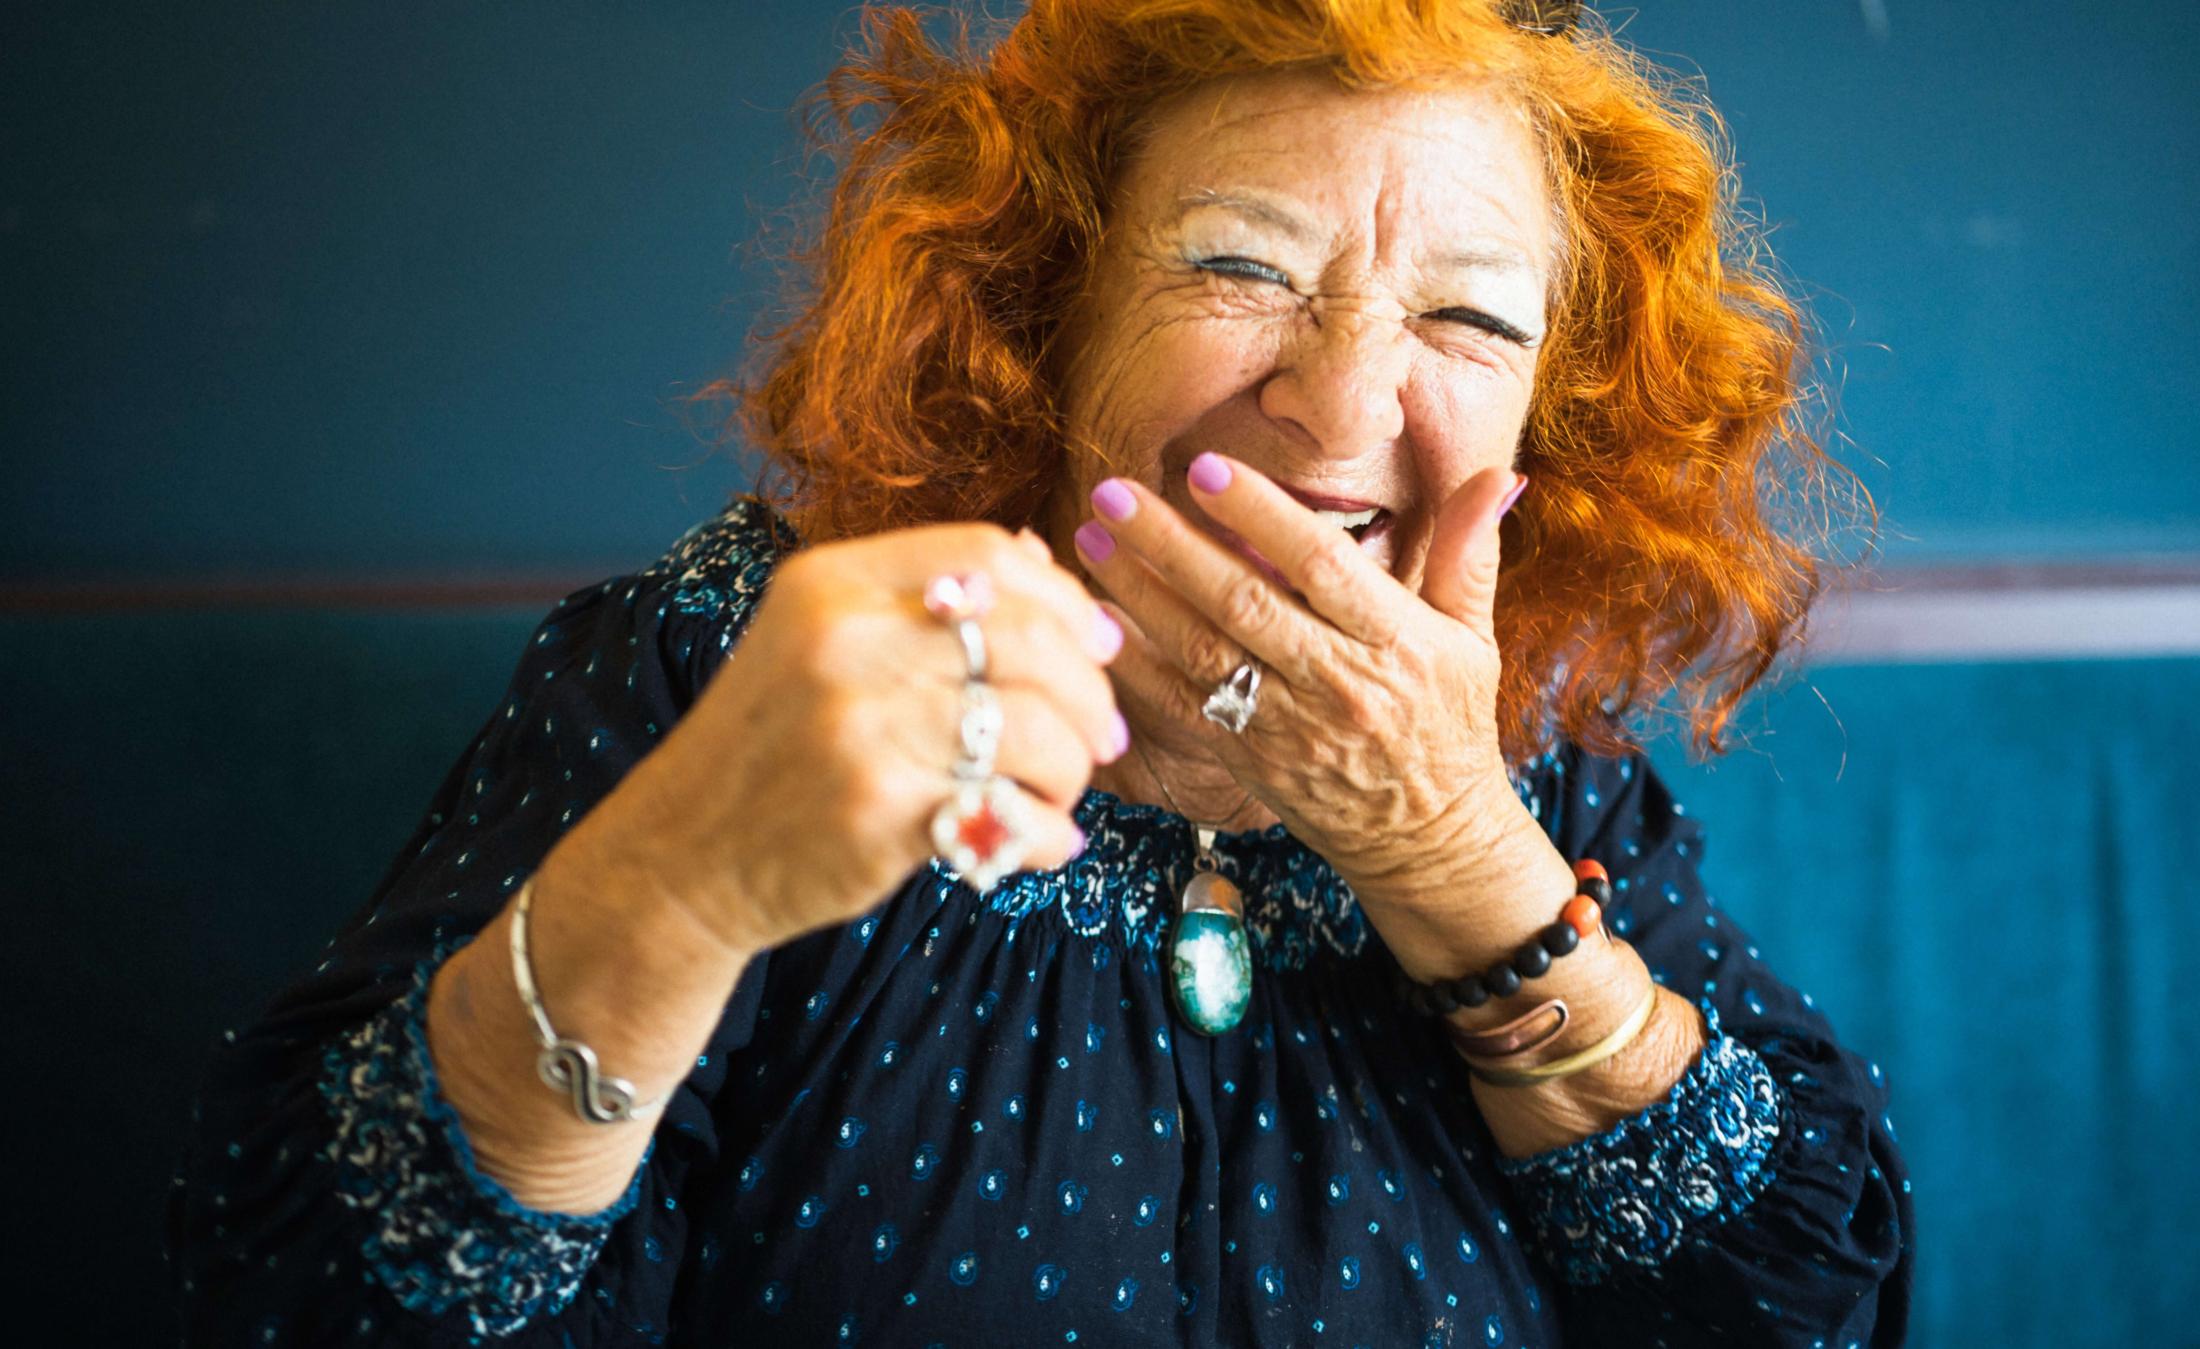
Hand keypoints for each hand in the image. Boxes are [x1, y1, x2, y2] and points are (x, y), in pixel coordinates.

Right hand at [548, 523, 1125, 957]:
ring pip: (1037, 730)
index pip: (990, 554)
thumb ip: (919, 597)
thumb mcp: (815, 640)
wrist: (683, 855)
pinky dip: (1047, 833)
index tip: (1097, 645)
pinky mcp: (879, 811)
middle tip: (1101, 736)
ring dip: (1074, 769)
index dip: (1066, 598)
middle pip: (1031, 642)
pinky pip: (1013, 814)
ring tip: (1059, 793)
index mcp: (830, 583)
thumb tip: (1041, 556)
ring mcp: (861, 726)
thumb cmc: (771, 746)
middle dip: (1089, 695)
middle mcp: (845, 642)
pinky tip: (1037, 840)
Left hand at [1072, 453, 1529, 905]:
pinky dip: (1137, 669)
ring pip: (1202, 652)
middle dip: (1171, 544)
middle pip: (1244, 602)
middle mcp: (1338, 683)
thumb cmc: (1449, 725)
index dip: (1260, 515)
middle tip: (1114, 491)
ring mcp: (1288, 727)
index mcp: (1396, 642)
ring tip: (1091, 540)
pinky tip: (1098, 623)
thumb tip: (1496, 473)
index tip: (1205, 468)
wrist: (1431, 839)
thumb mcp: (1473, 637)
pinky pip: (1182, 712)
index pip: (1321, 565)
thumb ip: (1468, 552)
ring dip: (1139, 594)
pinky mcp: (1249, 762)